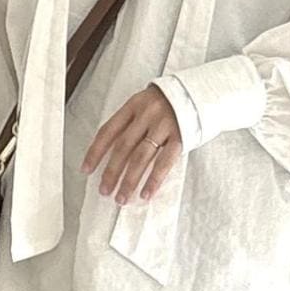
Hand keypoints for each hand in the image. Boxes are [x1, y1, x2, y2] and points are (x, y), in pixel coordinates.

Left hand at [80, 84, 180, 205]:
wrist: (203, 91)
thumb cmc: (170, 103)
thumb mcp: (146, 104)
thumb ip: (131, 123)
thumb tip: (112, 155)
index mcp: (133, 105)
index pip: (108, 130)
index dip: (95, 151)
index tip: (86, 170)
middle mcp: (147, 115)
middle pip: (123, 147)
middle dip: (111, 171)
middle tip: (104, 191)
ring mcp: (164, 126)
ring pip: (141, 157)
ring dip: (129, 180)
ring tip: (121, 198)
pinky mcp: (181, 137)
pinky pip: (164, 162)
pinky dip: (153, 180)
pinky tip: (145, 194)